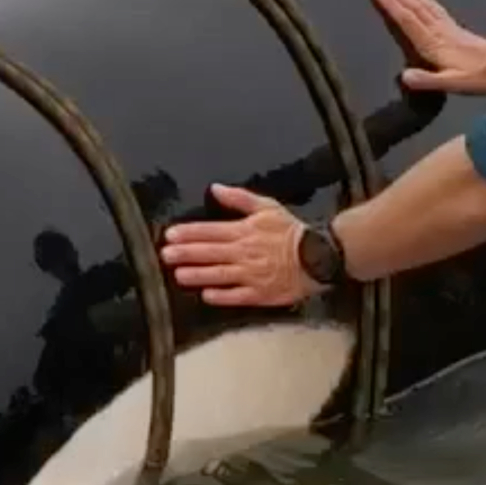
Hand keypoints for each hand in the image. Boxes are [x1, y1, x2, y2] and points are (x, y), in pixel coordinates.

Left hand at [160, 184, 316, 308]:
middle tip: (166, 255)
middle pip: (210, 253)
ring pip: (220, 275)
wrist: (320, 255)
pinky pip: (238, 296)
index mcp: (244, 231)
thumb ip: (239, 198)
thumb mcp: (266, 207)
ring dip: (198, 275)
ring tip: (179, 275)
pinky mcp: (262, 293)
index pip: (210, 231)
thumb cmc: (292, 231)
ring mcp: (252, 274)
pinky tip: (207, 295)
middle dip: (186, 254)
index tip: (170, 235)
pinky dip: (222, 296)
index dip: (188, 233)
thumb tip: (215, 188)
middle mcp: (245, 253)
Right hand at [372, 0, 485, 93]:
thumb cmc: (480, 77)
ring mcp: (446, 27)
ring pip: (422, 4)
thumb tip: (404, 76)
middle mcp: (437, 31)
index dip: (392, 5)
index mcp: (434, 44)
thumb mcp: (454, 83)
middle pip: (413, 7)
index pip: (409, 20)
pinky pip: (433, 6)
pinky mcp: (453, 27)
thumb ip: (429, 80)